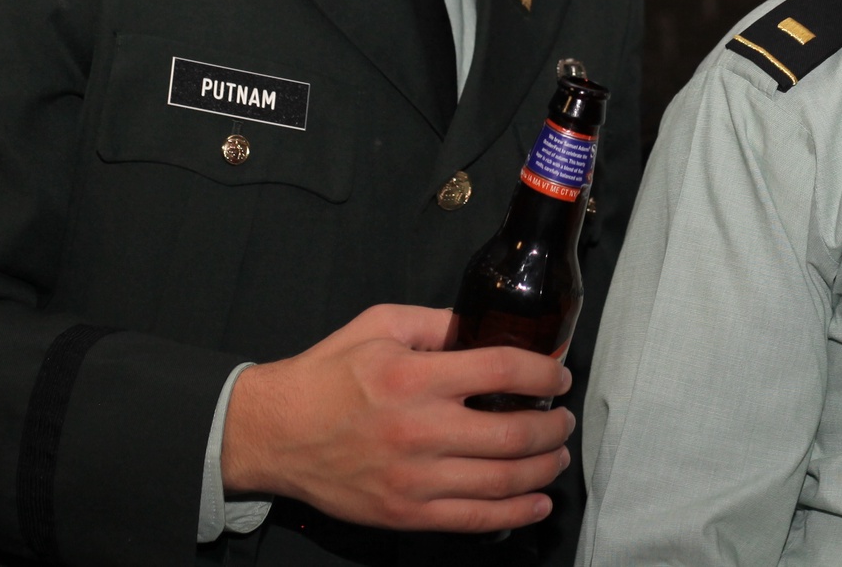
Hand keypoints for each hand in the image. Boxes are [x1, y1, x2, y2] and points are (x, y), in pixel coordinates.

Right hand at [221, 304, 574, 530]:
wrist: (276, 433)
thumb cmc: (328, 374)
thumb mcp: (380, 325)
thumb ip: (437, 322)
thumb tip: (490, 325)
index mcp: (415, 378)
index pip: (503, 372)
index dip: (544, 373)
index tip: (558, 375)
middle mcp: (420, 430)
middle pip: (513, 433)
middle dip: (554, 427)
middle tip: (565, 419)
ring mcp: (414, 479)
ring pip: (502, 480)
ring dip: (544, 468)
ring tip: (557, 454)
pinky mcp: (406, 513)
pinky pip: (474, 519)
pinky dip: (516, 512)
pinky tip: (537, 500)